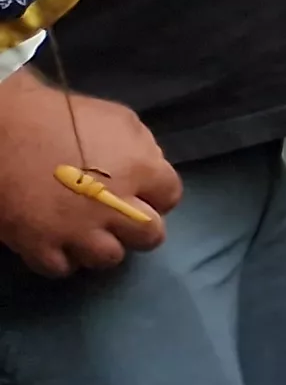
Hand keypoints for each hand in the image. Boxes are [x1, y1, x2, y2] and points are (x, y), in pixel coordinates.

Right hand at [0, 74, 176, 275]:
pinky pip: (62, 268)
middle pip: (150, 235)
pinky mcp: (39, 246)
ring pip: (109, 258)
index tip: (142, 193)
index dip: (157, 195)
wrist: (0, 128)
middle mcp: (115, 207)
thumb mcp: (116, 119)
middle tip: (120, 217)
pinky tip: (57, 241)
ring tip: (87, 231)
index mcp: (140, 170)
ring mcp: (76, 231)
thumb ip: (142, 147)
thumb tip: (152, 167)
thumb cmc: (58, 116)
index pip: (170, 196)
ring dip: (101, 245)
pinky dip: (61, 257)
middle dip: (139, 227)